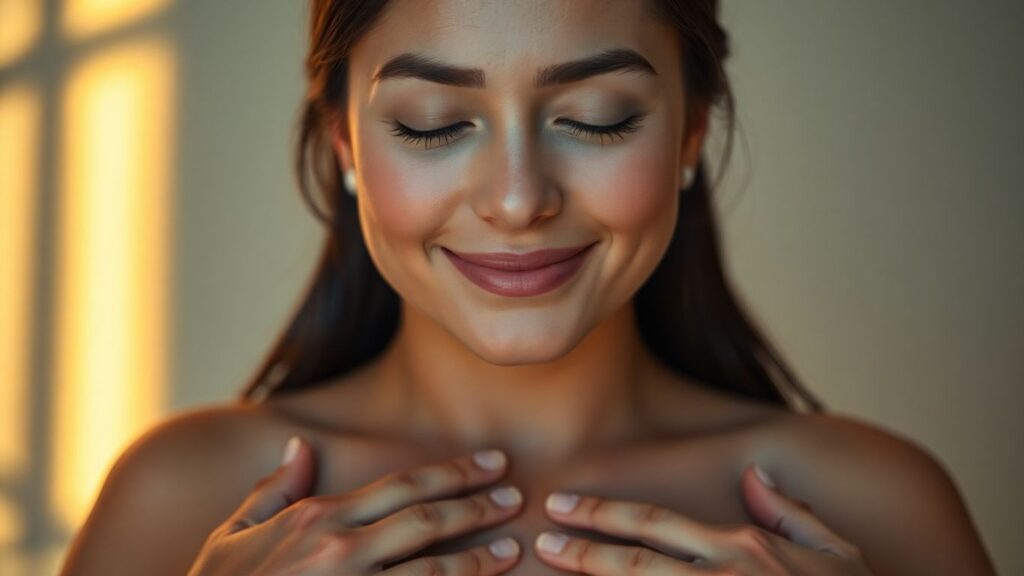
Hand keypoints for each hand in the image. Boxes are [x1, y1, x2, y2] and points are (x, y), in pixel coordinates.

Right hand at [187, 438, 523, 574]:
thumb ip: (274, 489)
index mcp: (318, 518)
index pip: (403, 485)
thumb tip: (300, 447)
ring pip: (430, 570)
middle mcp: (339, 549)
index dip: (453, 473)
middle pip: (425, 520)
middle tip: (517, 499)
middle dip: (477, 507)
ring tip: (512, 550)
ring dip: (477, 559)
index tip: (491, 464)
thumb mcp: (233, 534)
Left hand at [532, 464, 873, 574]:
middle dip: (583, 551)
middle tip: (540, 541)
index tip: (565, 509)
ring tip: (551, 572)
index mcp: (743, 550)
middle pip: (636, 563)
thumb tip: (756, 479)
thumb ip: (792, 514)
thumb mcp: (837, 554)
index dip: (606, 516)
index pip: (657, 524)